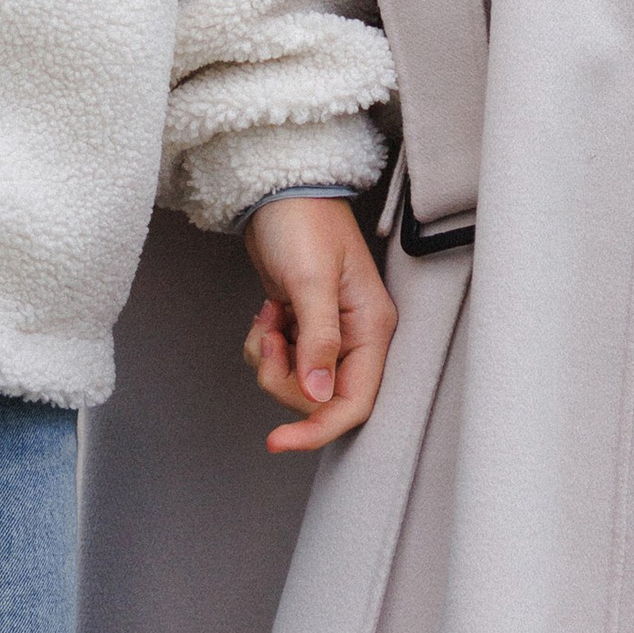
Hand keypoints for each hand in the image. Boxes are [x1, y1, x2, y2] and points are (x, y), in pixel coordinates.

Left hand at [242, 194, 396, 451]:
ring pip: (296, 383)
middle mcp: (355, 338)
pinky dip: (262, 348)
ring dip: (270, 361)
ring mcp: (329, 334)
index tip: (278, 441)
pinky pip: (280, 363)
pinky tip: (266, 314)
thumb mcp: (311, 280)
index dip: (318, 428)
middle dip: (283, 380)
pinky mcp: (303, 327)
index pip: (354, 402)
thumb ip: (318, 339)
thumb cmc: (303, 223)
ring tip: (267, 319)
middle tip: (269, 340)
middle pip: (320, 399)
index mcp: (371, 329)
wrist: (278, 191)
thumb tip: (318, 394)